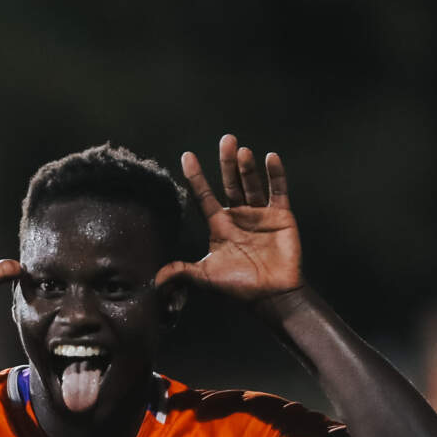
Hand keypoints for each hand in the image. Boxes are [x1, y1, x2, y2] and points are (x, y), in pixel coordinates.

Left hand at [169, 135, 304, 305]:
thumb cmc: (240, 288)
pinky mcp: (281, 216)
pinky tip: (270, 157)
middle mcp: (239, 216)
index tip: (187, 156)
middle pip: (230, 183)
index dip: (196, 177)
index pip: (204, 196)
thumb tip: (155, 281)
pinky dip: (276, 174)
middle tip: (226, 139)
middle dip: (226, 162)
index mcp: (220, 226)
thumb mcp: (206, 278)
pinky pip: (279, 190)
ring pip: (252, 183)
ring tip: (242, 151)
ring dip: (247, 167)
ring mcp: (260, 214)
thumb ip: (182, 273)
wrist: (272, 296)